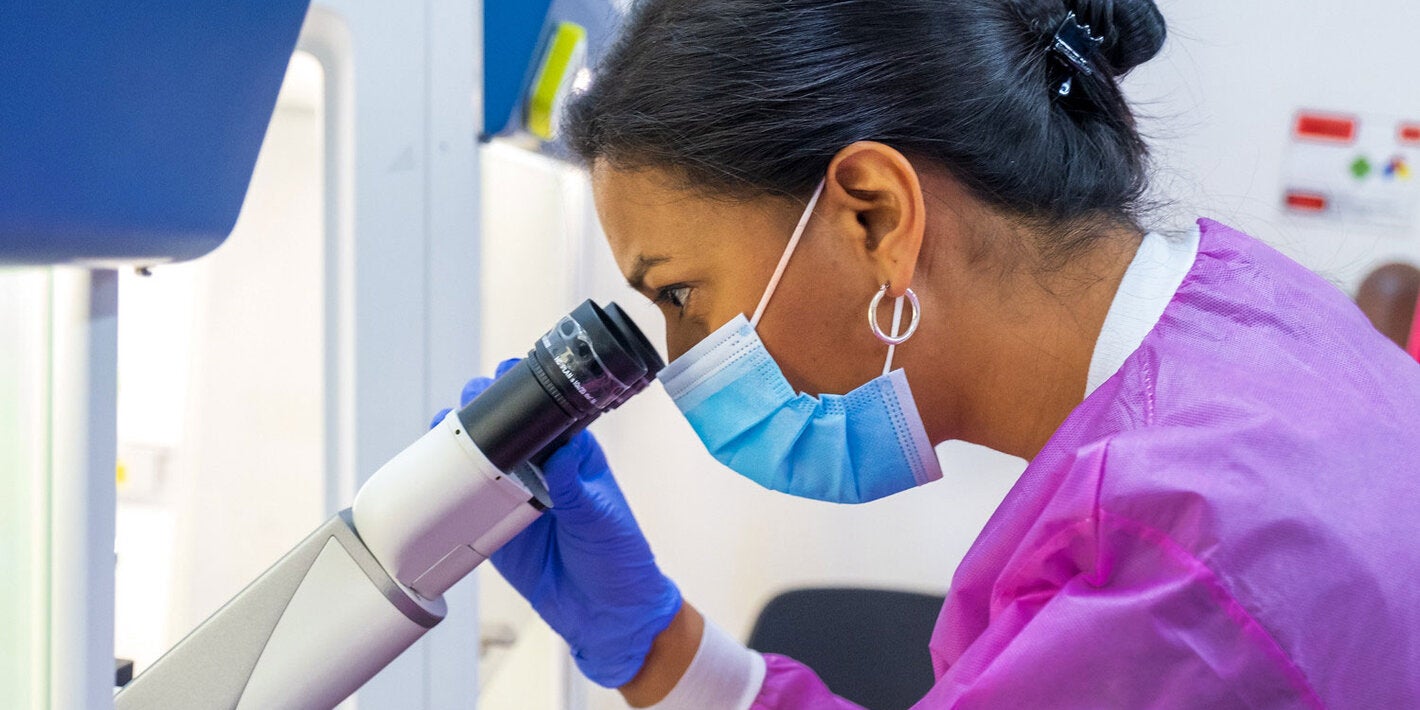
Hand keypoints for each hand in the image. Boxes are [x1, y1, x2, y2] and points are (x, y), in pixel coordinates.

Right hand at [441, 359, 682, 688]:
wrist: (605, 614)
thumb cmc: (618, 558)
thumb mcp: (601, 518)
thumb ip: (576, 487)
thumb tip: (560, 453)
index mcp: (572, 454)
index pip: (545, 410)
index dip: (524, 389)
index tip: (507, 373)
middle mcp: (540, 468)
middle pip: (504, 427)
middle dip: (483, 406)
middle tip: (469, 399)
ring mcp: (514, 495)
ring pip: (479, 458)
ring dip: (458, 439)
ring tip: (441, 424)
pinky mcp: (493, 527)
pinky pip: (464, 502)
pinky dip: (445, 487)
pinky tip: (428, 471)